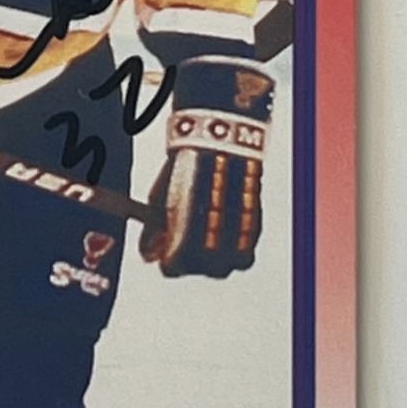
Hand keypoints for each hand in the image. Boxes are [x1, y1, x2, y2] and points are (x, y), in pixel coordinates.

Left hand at [139, 57, 274, 277]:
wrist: (221, 138)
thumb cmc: (185, 168)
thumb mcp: (159, 198)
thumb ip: (154, 231)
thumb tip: (150, 255)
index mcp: (185, 237)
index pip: (173, 267)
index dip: (168, 258)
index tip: (166, 248)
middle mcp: (214, 243)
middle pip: (204, 269)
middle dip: (194, 259)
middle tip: (188, 241)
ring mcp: (239, 237)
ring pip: (228, 265)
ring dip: (216, 255)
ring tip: (207, 231)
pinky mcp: (257, 227)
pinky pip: (246, 250)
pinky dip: (234, 244)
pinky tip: (223, 225)